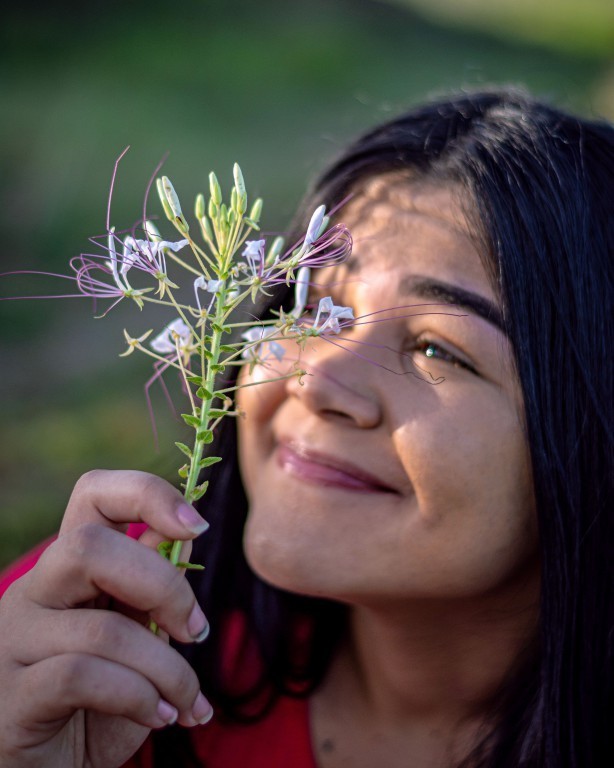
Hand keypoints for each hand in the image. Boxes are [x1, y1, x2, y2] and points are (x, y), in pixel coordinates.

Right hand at [0, 469, 212, 767]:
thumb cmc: (99, 702)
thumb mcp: (136, 640)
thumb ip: (151, 589)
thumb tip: (183, 538)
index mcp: (68, 569)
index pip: (93, 494)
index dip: (147, 494)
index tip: (198, 528)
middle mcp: (32, 592)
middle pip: (88, 546)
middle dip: (163, 585)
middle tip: (196, 630)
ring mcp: (14, 642)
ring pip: (102, 627)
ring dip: (167, 667)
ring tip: (188, 700)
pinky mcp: (11, 697)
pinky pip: (83, 677)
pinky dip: (139, 696)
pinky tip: (162, 717)